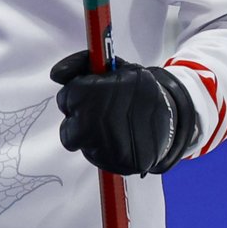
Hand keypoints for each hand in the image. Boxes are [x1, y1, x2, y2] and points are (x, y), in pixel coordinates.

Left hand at [50, 51, 196, 175]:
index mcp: (110, 89)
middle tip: (94, 111)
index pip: (70, 96)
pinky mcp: (120, 164)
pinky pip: (92, 155)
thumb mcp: (114, 67)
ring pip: (74, 140)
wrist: (171, 117)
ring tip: (104, 125)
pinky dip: (97, 147)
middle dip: (76, 115)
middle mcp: (109, 119)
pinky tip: (112, 138)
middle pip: (69, 125)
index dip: (76, 93)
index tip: (89, 92)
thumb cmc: (135, 89)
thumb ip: (81, 64)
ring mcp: (114, 145)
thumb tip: (55, 75)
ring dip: (82, 133)